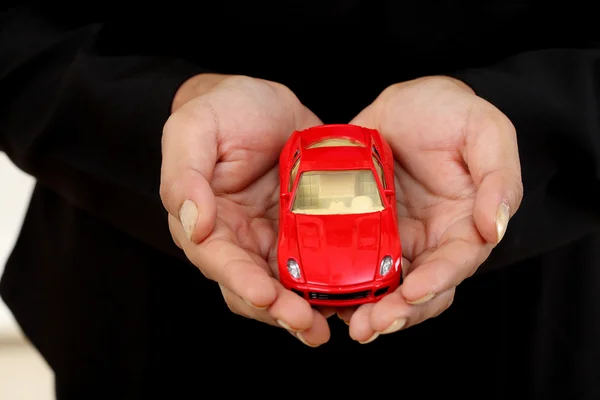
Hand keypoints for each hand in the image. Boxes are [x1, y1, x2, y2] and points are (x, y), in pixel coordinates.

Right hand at [160, 75, 330, 346]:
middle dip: (279, 311)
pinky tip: (351, 297)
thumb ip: (184, 174)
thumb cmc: (223, 110)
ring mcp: (272, 239)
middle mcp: (237, 239)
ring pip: (285, 287)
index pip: (218, 261)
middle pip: (253, 287)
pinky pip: (315, 265)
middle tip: (308, 326)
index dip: (241, 282)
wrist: (265, 104)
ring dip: (304, 310)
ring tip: (328, 326)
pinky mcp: (303, 232)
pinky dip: (329, 285)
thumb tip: (192, 222)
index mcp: (206, 221)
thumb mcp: (195, 128)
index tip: (266, 296)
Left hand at [341, 76, 522, 342]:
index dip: (436, 281)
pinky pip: (350, 261)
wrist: (407, 102)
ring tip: (346, 321)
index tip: (412, 292)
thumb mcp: (485, 131)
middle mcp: (428, 241)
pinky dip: (339, 281)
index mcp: (463, 225)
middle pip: (417, 289)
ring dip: (366, 308)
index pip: (454, 263)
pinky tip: (321, 294)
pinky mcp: (361, 229)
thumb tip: (496, 228)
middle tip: (369, 327)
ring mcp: (392, 238)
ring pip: (382, 285)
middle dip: (396, 312)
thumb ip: (499, 178)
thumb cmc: (452, 112)